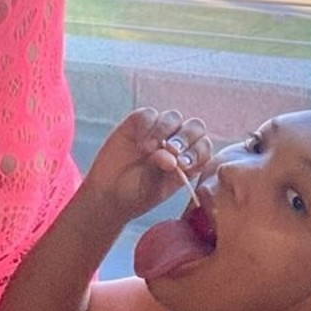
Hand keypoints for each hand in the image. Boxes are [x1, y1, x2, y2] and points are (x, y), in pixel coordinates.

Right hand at [84, 107, 210, 220]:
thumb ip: (161, 172)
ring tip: (149, 149)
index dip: (198, 152)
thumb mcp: (151, 189)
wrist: (107, 193)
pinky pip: (150, 114)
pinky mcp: (139, 122)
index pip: (204, 148)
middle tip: (171, 150)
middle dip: (186, 137)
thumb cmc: (134, 195)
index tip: (183, 164)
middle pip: (195, 127)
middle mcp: (177, 143)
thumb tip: (170, 157)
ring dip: (164, 130)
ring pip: (174, 117)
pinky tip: (139, 143)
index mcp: (188, 161)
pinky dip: (147, 126)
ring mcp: (159, 131)